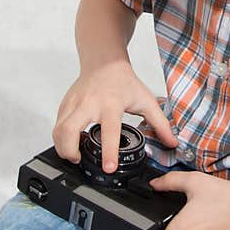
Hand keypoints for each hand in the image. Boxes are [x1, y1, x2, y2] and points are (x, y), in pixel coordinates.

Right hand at [51, 59, 177, 171]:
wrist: (104, 61)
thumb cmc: (123, 81)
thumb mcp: (145, 100)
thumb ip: (160, 123)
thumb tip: (172, 143)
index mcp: (111, 104)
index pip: (108, 131)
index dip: (108, 152)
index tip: (108, 168)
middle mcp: (89, 104)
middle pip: (68, 131)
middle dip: (70, 152)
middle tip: (79, 161)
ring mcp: (74, 103)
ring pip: (58, 129)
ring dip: (62, 147)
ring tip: (74, 155)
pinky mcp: (65, 103)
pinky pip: (57, 124)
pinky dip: (60, 138)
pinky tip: (71, 142)